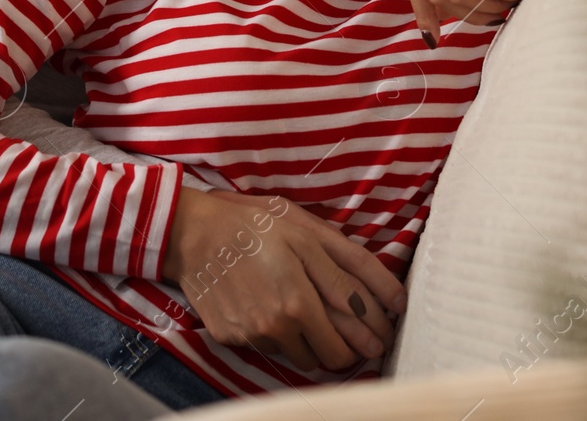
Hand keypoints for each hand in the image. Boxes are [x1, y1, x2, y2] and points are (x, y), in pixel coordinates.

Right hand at [162, 188, 407, 371]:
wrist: (191, 234)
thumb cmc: (254, 226)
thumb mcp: (307, 236)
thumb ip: (350, 272)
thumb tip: (395, 301)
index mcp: (300, 302)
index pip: (348, 343)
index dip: (370, 341)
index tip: (381, 336)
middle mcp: (277, 328)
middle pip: (327, 358)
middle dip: (346, 347)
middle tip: (357, 333)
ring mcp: (252, 337)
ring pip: (298, 356)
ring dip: (311, 341)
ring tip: (310, 313)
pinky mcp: (231, 339)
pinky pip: (269, 347)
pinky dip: (279, 334)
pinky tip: (273, 307)